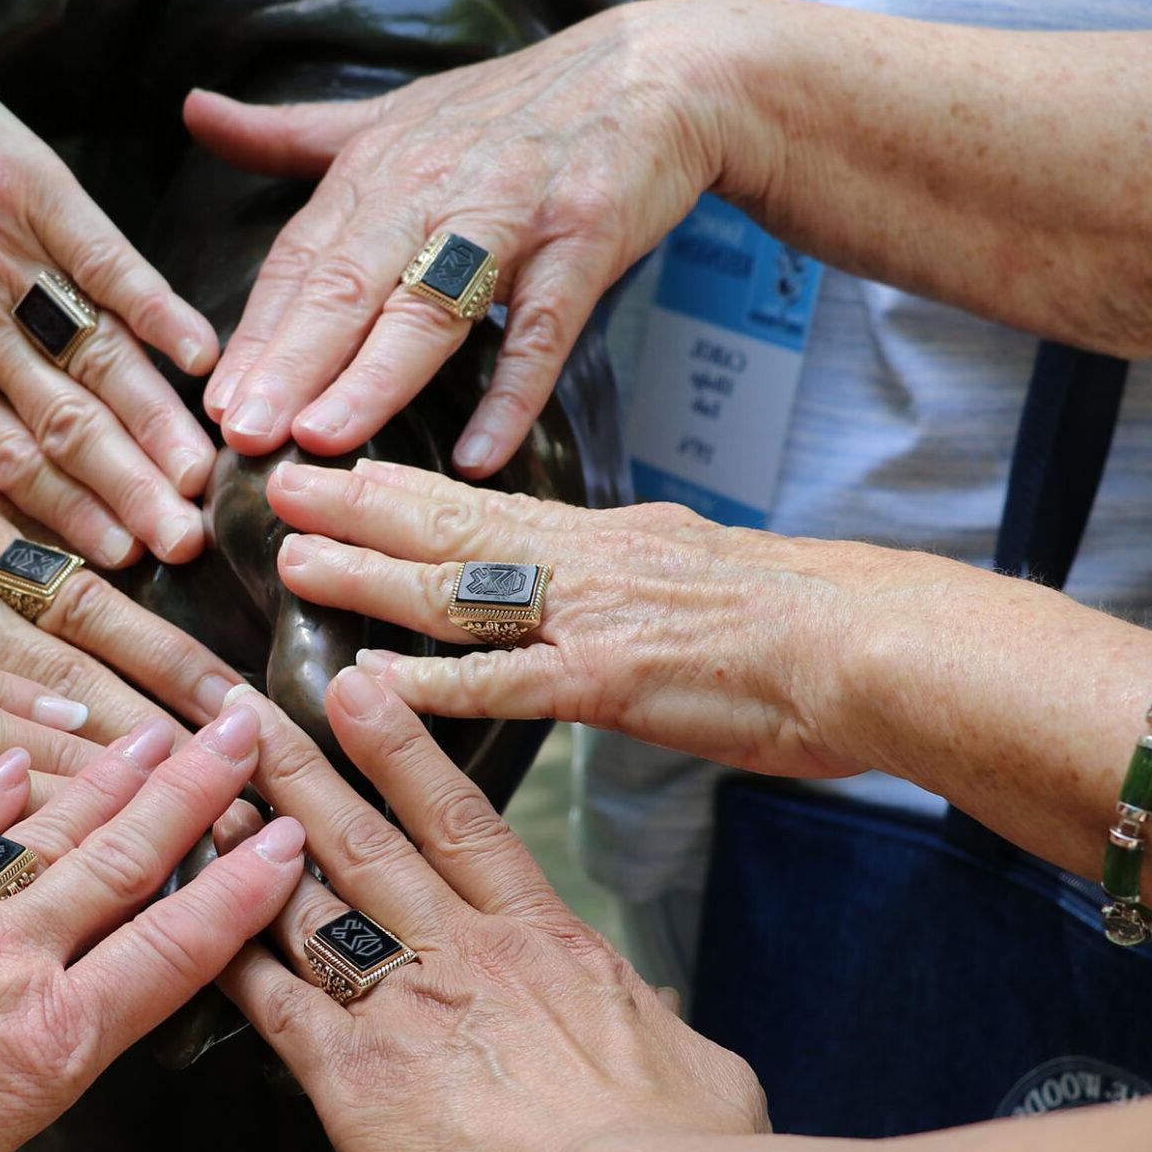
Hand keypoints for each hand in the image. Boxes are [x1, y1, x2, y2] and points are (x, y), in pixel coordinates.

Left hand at [0, 707, 305, 1151]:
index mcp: (48, 1049)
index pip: (171, 955)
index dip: (237, 896)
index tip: (284, 845)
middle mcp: (12, 964)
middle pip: (127, 862)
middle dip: (196, 795)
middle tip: (246, 734)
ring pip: (51, 829)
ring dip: (114, 775)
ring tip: (164, 729)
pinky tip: (22, 758)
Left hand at [183, 0, 728, 473]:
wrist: (651, 72)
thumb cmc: (510, 112)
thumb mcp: (391, 115)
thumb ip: (290, 135)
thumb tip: (192, 110)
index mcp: (376, 168)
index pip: (300, 260)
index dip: (257, 330)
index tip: (212, 400)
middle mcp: (433, 188)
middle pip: (350, 283)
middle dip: (292, 361)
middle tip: (243, 434)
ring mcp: (510, 213)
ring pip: (433, 304)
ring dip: (377, 375)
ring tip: (325, 440)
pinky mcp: (585, 237)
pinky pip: (544, 325)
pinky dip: (514, 389)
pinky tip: (479, 453)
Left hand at [216, 674, 764, 1151]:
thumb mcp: (699, 1066)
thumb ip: (656, 1026)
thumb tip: (657, 1016)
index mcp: (548, 942)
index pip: (464, 823)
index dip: (403, 752)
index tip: (359, 694)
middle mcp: (465, 953)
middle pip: (365, 838)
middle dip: (298, 767)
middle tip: (242, 707)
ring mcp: (404, 1007)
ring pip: (307, 898)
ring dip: (246, 840)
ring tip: (197, 789)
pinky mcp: (353, 1077)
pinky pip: (270, 1002)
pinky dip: (226, 956)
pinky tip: (186, 920)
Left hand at [267, 458, 928, 777]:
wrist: (875, 646)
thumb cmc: (806, 623)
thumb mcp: (699, 570)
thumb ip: (630, 568)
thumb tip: (598, 562)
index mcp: (604, 540)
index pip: (482, 503)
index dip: (400, 485)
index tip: (334, 465)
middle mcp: (585, 565)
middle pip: (448, 526)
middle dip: (355, 507)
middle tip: (275, 483)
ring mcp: (591, 621)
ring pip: (455, 590)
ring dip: (368, 577)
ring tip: (295, 560)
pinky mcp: (609, 683)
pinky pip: (503, 684)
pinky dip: (431, 685)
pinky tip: (370, 684)